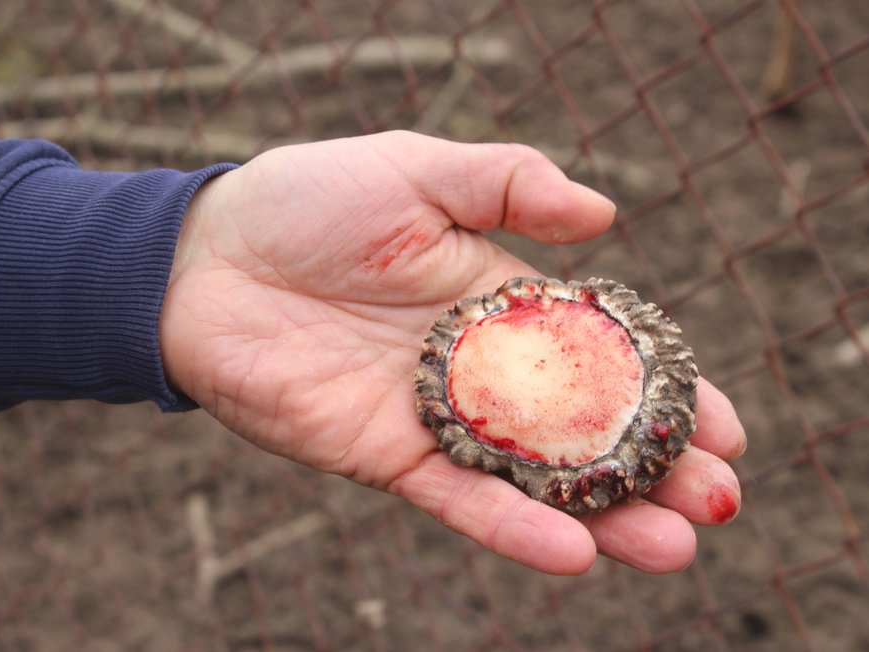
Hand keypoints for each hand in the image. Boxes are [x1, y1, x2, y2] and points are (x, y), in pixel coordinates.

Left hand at [160, 131, 746, 574]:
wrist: (203, 259)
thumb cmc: (305, 201)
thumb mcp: (418, 169)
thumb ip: (510, 183)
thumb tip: (607, 212)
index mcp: (499, 300)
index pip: (601, 353)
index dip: (664, 387)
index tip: (726, 421)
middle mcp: (478, 368)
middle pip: (582, 428)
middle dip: (653, 464)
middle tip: (720, 498)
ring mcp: (435, 419)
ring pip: (533, 480)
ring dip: (604, 514)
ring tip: (676, 544)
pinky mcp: (384, 456)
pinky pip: (457, 500)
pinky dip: (512, 528)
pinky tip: (574, 553)